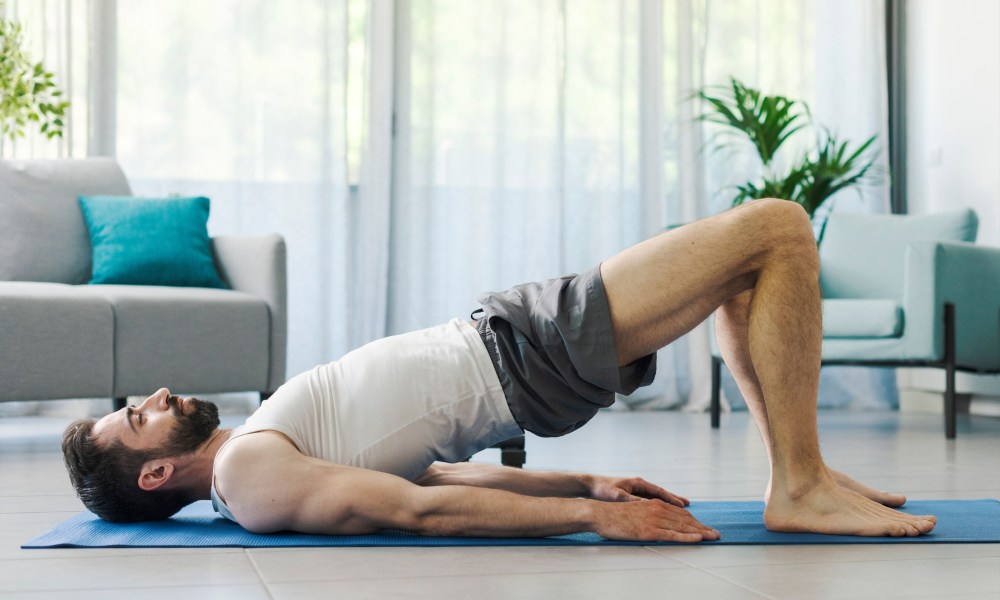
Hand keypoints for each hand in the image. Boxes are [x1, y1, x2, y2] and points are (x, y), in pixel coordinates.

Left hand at [588, 475, 688, 506]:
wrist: (589, 485)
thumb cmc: (602, 489)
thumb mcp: (618, 496)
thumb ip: (632, 501)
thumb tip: (648, 506)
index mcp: (637, 483)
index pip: (658, 491)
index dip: (671, 498)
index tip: (683, 505)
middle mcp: (638, 485)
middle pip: (660, 494)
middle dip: (673, 499)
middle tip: (687, 505)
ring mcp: (635, 490)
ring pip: (655, 498)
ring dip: (666, 503)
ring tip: (679, 508)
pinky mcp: (631, 495)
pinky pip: (647, 501)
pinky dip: (656, 506)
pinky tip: (661, 511)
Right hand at [592, 499, 719, 542]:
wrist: (600, 513)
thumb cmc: (614, 515)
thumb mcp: (635, 510)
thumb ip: (648, 514)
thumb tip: (657, 521)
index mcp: (654, 504)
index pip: (680, 514)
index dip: (695, 521)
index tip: (705, 527)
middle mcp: (657, 510)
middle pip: (685, 519)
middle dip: (703, 527)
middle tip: (716, 534)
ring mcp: (654, 520)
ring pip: (683, 527)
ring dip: (701, 532)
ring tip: (713, 537)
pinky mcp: (649, 531)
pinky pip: (672, 535)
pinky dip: (687, 537)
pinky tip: (698, 538)